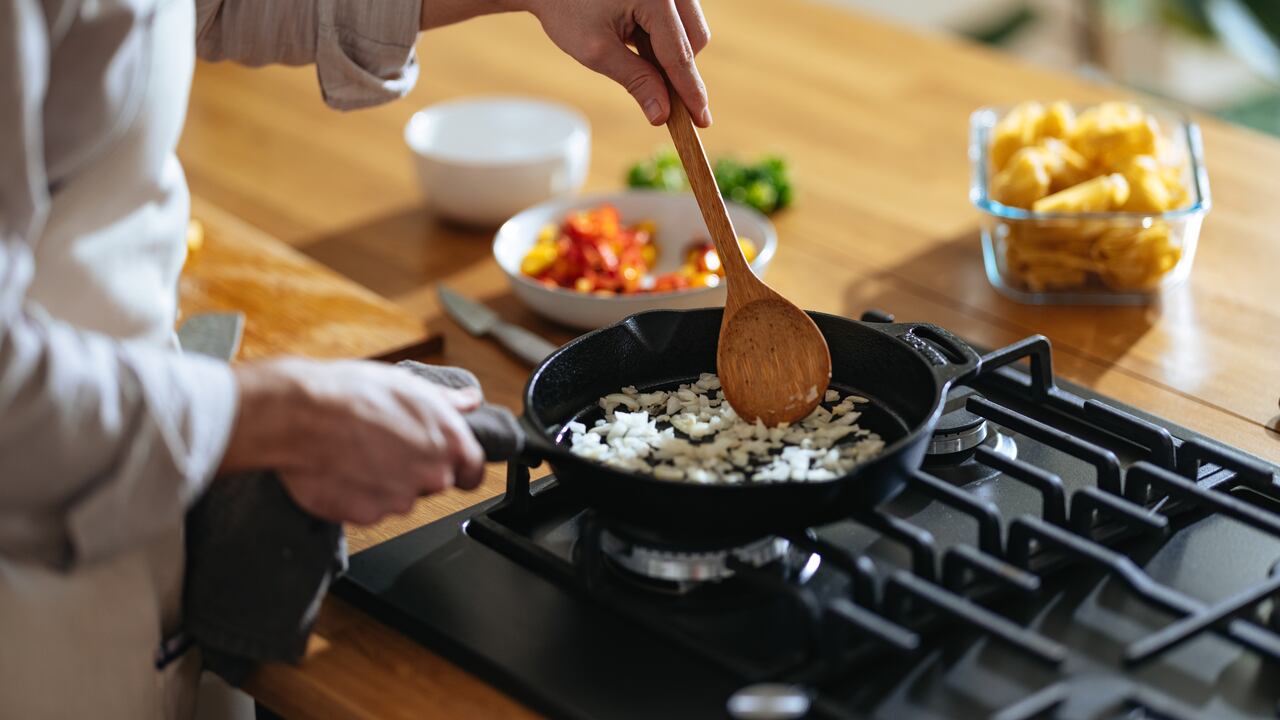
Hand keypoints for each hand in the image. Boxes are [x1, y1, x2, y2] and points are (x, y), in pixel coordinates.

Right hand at [220, 359, 485, 524]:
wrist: (300, 414)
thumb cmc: (351, 393)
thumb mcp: (408, 384)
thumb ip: (447, 401)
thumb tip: (469, 401)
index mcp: (449, 442)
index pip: (474, 472)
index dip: (460, 468)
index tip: (446, 464)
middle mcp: (432, 475)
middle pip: (434, 484)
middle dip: (415, 471)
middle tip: (386, 446)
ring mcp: (400, 500)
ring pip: (400, 499)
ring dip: (384, 484)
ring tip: (358, 454)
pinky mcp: (367, 516)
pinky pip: (369, 510)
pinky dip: (358, 496)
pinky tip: (343, 469)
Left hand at [528, 0, 711, 126]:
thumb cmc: (567, 11)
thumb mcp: (597, 51)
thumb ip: (635, 81)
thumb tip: (662, 114)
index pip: (679, 54)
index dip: (690, 91)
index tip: (702, 121)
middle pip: (695, 39)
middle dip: (680, 69)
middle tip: (656, 92)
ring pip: (691, 30)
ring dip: (672, 52)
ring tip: (631, 50)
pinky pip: (680, 20)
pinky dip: (665, 38)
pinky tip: (635, 38)